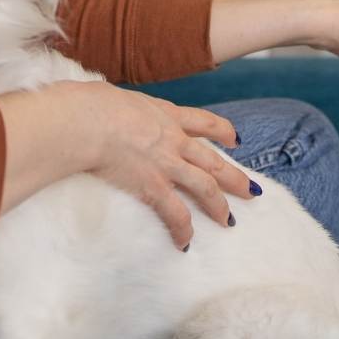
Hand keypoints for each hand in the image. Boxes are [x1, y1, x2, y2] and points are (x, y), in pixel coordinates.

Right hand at [69, 81, 258, 250]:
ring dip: (219, 206)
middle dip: (234, 177)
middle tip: (250, 190)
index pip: (203, 121)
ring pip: (206, 187)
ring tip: (229, 221)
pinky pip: (176, 213)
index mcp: (166, 115)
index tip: (236, 139)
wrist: (88, 121)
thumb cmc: (91, 104)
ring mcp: (167, 164)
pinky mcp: (153, 186)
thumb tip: (102, 105)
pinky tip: (185, 243)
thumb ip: (120, 106)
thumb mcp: (115, 95)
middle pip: (213, 160)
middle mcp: (174, 140)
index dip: (223, 131)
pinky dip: (183, 230)